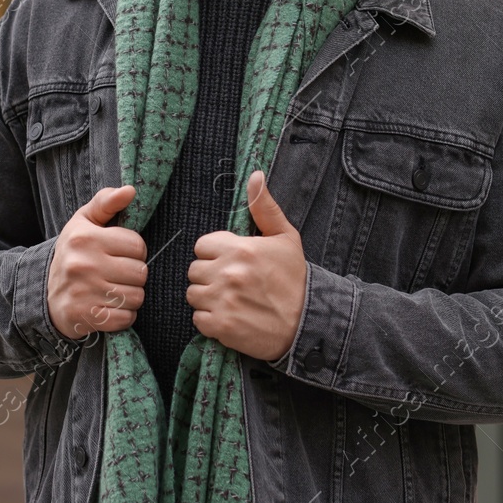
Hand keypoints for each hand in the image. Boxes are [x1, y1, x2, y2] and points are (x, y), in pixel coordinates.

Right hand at [48, 185, 147, 339]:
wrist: (44, 294)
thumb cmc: (73, 253)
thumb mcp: (84, 222)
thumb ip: (106, 202)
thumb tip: (130, 190)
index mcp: (85, 238)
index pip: (137, 245)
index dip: (134, 251)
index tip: (120, 253)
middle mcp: (84, 264)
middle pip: (140, 272)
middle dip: (134, 274)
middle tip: (118, 273)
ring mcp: (84, 292)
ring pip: (136, 296)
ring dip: (131, 296)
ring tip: (114, 289)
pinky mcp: (86, 316)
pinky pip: (126, 318)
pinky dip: (123, 315)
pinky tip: (110, 307)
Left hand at [187, 170, 307, 360]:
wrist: (308, 323)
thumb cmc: (295, 279)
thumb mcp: (285, 238)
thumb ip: (264, 207)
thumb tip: (255, 176)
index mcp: (241, 249)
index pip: (202, 245)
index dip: (214, 254)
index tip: (229, 262)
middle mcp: (228, 273)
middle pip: (194, 270)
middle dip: (209, 276)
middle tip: (231, 283)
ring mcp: (223, 301)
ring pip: (193, 294)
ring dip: (207, 298)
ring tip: (230, 300)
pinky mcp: (221, 326)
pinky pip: (198, 319)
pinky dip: (210, 321)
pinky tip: (229, 317)